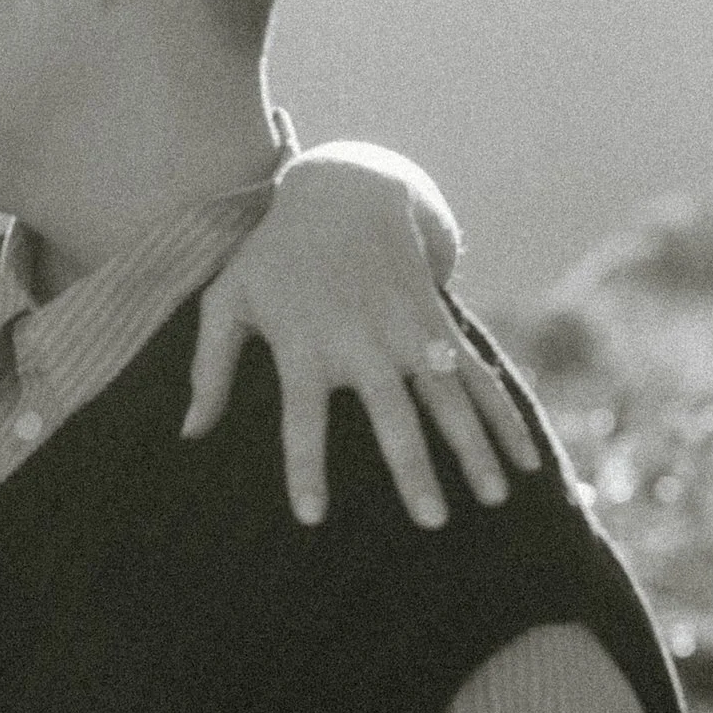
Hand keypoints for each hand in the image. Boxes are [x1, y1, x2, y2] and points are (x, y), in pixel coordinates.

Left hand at [185, 143, 539, 526]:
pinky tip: (524, 460)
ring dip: (475, 449)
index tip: (312, 517)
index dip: (305, 467)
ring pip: (449, 399)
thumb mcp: (227, 299)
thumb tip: (188, 434)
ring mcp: (408, 331)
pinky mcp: (440, 322)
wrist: (344, 190)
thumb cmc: (273, 258)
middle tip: (430, 521)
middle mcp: (362, 341)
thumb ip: (207, 368)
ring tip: (493, 499)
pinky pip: (479, 376)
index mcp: (304, 344)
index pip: (301, 418)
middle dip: (414, 468)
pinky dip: (505, 416)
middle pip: (392, 415)